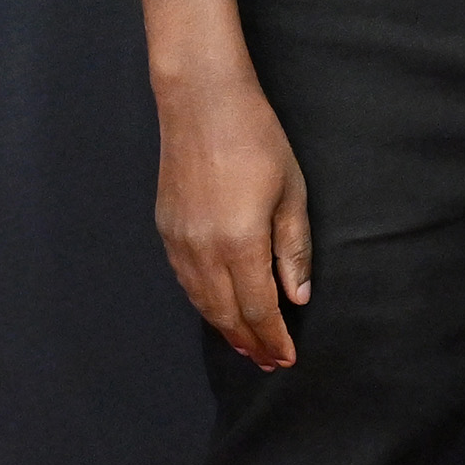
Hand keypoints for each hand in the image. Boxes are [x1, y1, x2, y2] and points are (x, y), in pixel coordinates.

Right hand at [156, 58, 312, 367]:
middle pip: (227, 315)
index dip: (274, 338)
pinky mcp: (166, 230)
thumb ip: (293, 251)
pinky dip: (205, 304)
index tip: (287, 358)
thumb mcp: (291, 195)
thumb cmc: (256, 141)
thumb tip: (298, 297)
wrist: (202, 103)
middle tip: (270, 361)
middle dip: (250, 343)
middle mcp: (204, 252)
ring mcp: (179, 243)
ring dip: (225, 329)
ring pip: (202, 303)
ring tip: (247, 346)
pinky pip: (186, 282)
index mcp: (240, 244)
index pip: (258, 310)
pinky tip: (218, 309)